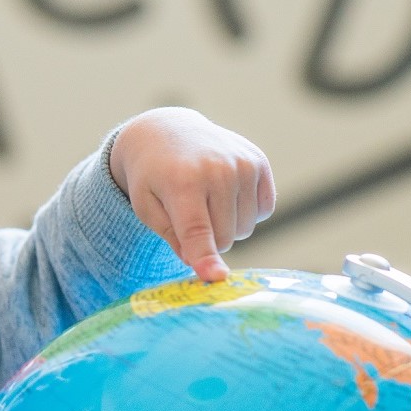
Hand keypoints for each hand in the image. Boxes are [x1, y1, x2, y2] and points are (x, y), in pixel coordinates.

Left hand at [109, 107, 276, 282]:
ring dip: (227, 226)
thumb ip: (173, 239)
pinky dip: (245, 211)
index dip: (206, 257)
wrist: (168, 132)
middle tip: (189, 215)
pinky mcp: (259, 163)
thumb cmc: (154, 178)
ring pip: (245, 228)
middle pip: (225, 238)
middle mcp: (218, 169)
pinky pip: (264, 211)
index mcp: (182, 182)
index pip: (197, 230)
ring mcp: (243, 164)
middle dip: (208, 240)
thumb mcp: (147, 208)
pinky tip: (226, 192)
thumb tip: (206, 270)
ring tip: (206, 200)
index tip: (216, 278)